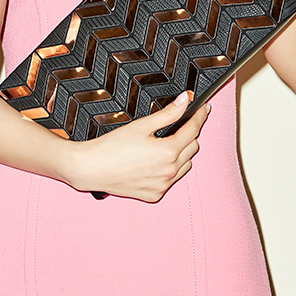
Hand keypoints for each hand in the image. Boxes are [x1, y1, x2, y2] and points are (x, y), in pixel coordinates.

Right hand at [65, 91, 208, 201]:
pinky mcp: (154, 195)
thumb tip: (185, 100)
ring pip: (185, 166)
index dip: (199, 117)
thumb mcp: (142, 125)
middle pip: (192, 148)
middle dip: (188, 134)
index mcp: (168, 152)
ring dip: (181, 154)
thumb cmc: (111, 147)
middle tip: (177, 125)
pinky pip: (171, 181)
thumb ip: (168, 113)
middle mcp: (169, 172)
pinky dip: (168, 170)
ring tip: (163, 144)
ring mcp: (163, 186)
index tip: (203, 109)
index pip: (192, 130)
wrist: (92, 168)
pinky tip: (154, 162)